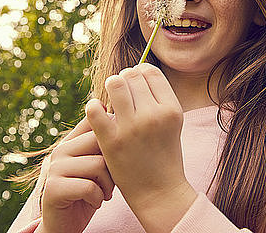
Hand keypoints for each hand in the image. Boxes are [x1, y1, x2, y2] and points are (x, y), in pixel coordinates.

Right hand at [39, 117, 114, 232]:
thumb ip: (103, 146)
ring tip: (105, 193)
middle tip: (113, 181)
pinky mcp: (53, 188)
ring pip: (97, 165)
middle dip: (113, 164)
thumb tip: (116, 115)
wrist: (64, 225)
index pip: (95, 122)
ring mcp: (55, 168)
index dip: (113, 135)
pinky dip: (98, 198)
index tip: (118, 154)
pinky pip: (88, 186)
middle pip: (100, 141)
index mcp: (71, 141)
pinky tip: (95, 202)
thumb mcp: (96, 166)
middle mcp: (60, 150)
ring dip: (108, 185)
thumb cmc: (88, 193)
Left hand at [85, 63, 195, 226]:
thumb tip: (136, 71)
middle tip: (120, 92)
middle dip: (124, 79)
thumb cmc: (163, 154)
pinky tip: (98, 113)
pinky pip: (95, 108)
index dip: (139, 72)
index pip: (150, 72)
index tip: (134, 83)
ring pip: (114, 84)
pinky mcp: (112, 141)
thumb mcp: (171, 123)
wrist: (159, 193)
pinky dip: (93, 106)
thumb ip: (157, 98)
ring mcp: (132, 128)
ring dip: (110, 88)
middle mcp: (154, 115)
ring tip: (111, 101)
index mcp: (172, 109)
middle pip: (131, 75)